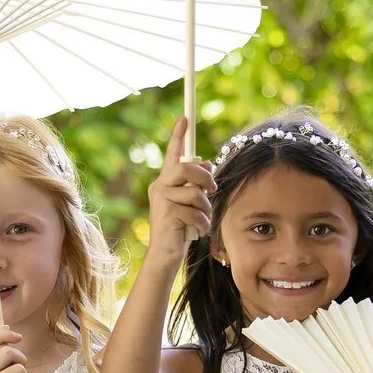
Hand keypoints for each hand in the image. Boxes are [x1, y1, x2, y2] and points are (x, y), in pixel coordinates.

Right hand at [146, 114, 215, 256]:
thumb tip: (207, 162)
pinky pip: (195, 212)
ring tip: (201, 221)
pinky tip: (196, 231)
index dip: (178, 135)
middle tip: (213, 190)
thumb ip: (197, 184)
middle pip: (185, 168)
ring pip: (194, 193)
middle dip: (204, 178)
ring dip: (205, 209)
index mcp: (166, 182)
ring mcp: (161, 200)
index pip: (172, 154)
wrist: (166, 255)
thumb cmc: (181, 228)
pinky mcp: (166, 215)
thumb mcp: (192, 204)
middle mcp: (159, 187)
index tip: (184, 118)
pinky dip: (202, 224)